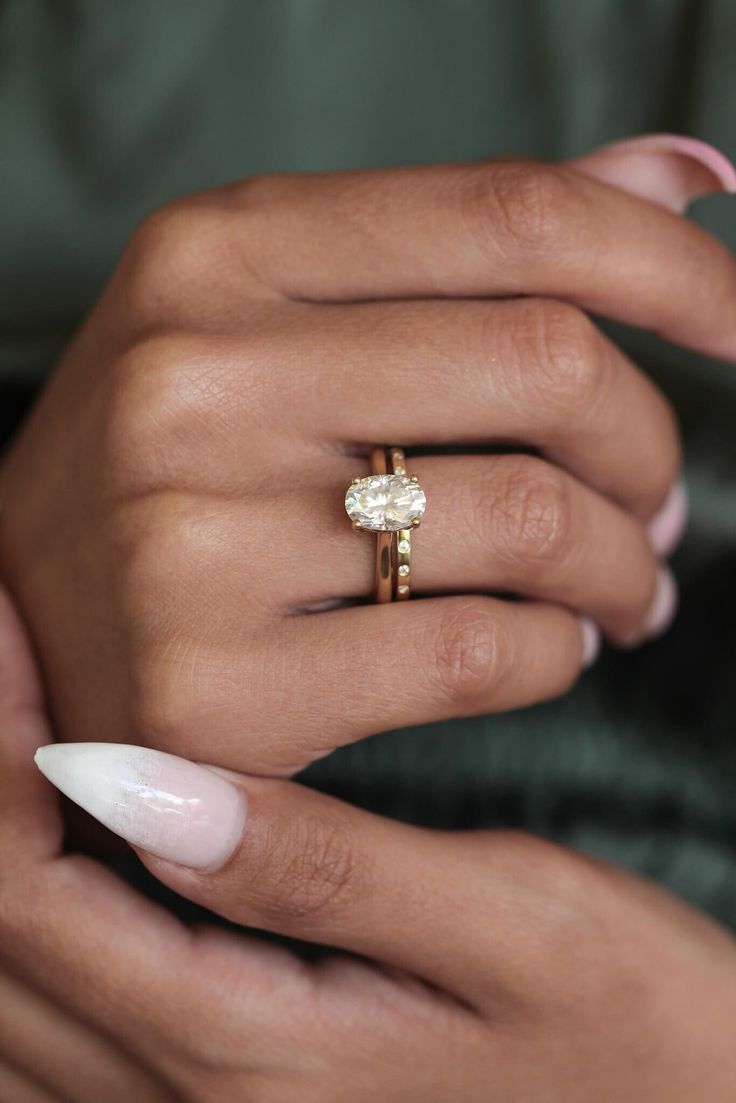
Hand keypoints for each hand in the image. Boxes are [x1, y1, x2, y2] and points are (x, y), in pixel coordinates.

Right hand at [2, 136, 733, 774]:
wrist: (19, 615)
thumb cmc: (177, 459)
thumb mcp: (277, 312)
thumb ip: (468, 243)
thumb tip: (690, 173)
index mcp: (216, 252)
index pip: (515, 216)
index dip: (673, 270)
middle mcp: (192, 376)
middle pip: (551, 368)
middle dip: (652, 453)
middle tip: (660, 508)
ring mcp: (191, 537)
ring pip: (537, 523)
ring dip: (626, 565)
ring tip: (626, 588)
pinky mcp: (213, 691)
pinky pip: (486, 657)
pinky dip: (560, 655)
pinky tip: (553, 650)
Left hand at [3, 591, 735, 1101]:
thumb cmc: (632, 1026)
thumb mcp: (509, 928)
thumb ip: (323, 870)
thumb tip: (144, 781)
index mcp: (253, 1057)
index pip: (36, 894)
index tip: (4, 619)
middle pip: (0, 949)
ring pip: (16, 999)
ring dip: (0, 847)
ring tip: (18, 714)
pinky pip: (68, 1036)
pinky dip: (39, 928)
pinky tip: (70, 839)